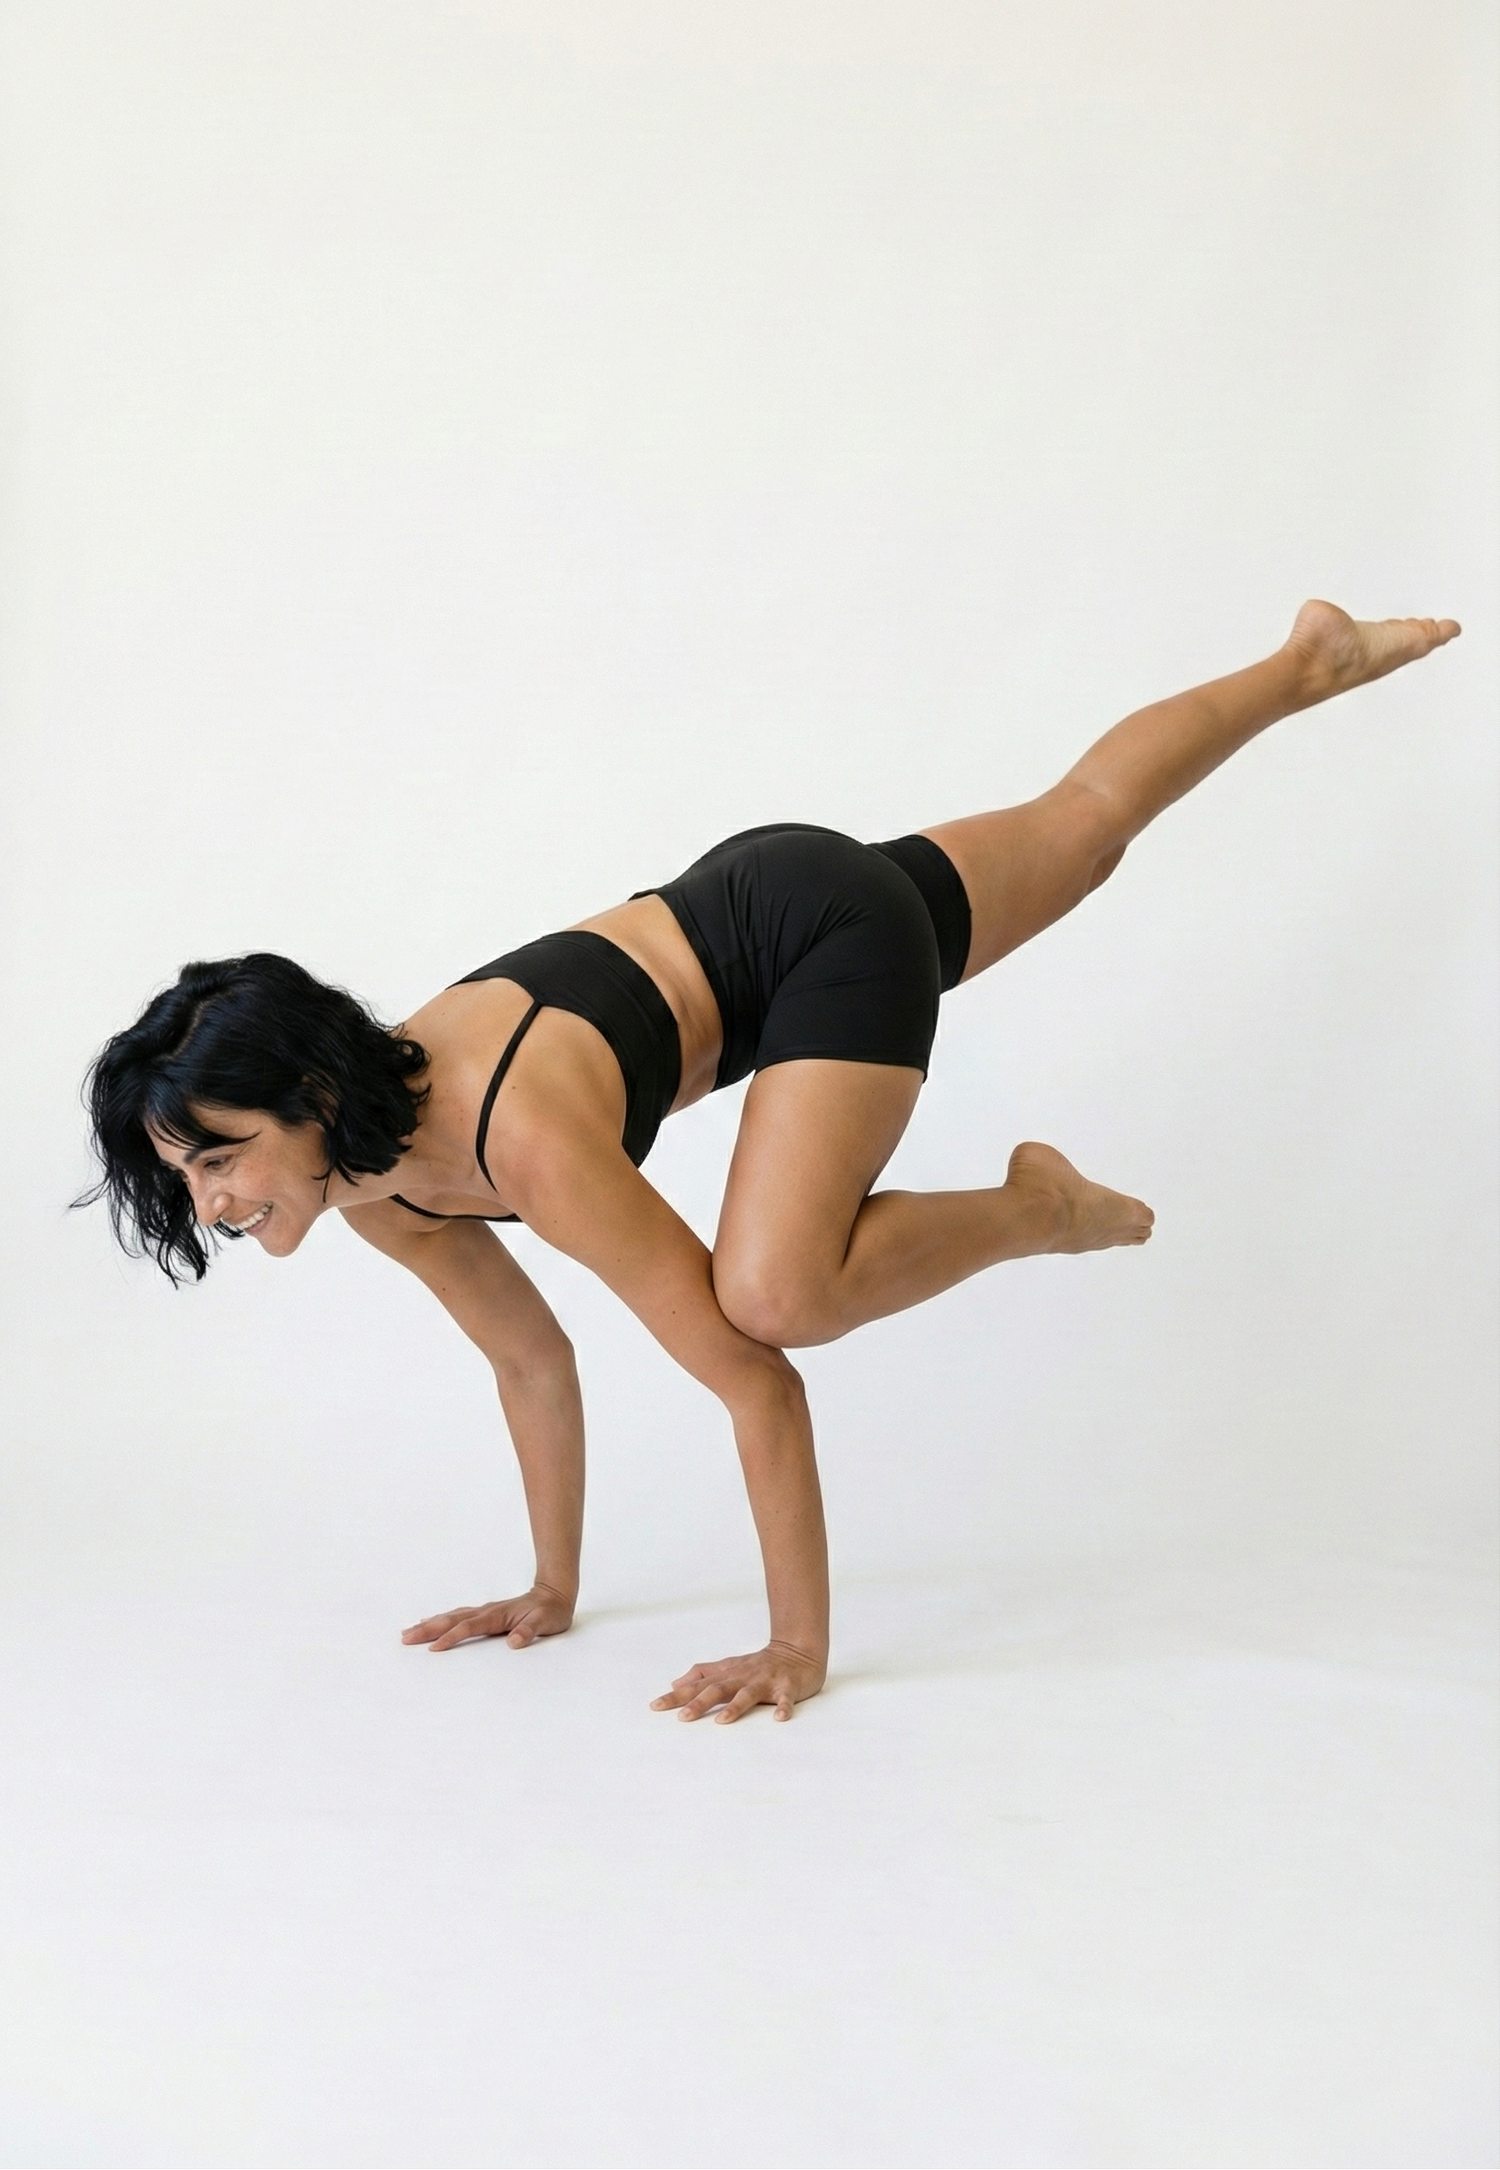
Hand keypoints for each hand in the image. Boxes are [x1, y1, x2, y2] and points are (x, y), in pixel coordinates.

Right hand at [402, 1584, 574, 1651]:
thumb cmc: (551, 1611)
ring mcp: (485, 1611)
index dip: (451, 1637)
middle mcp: (487, 1611)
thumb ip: (530, 1631)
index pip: (469, 1627)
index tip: (433, 1648)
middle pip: (452, 1619)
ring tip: (408, 1631)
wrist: (556, 1593)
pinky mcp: (485, 1613)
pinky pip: (458, 1616)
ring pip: (452, 1616)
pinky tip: (430, 1622)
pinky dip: (441, 1620)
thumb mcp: (546, 1623)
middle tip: (405, 1638)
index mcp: (498, 1615)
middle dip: (428, 1629)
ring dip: (430, 1623)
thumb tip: (514, 1641)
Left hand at [650, 1641, 826, 1723]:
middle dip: (699, 1703)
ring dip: (735, 1707)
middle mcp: (743, 1677)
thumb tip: (675, 1683)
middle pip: (718, 1689)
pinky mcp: (787, 1687)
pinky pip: (786, 1699)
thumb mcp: (728, 1666)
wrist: (798, 1650)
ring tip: (722, 1721)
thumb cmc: (759, 1664)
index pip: (697, 1685)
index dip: (676, 1696)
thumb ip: (702, 1674)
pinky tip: (780, 1718)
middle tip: (682, 1718)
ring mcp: (765, 1681)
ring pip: (748, 1694)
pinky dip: (783, 1707)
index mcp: (728, 1674)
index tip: (655, 1707)